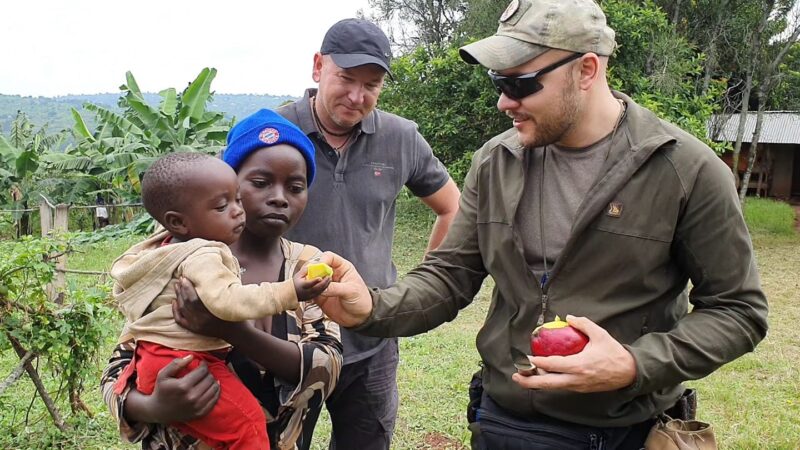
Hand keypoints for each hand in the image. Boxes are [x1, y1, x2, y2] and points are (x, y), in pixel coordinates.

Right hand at [130, 355, 219, 422]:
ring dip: (213, 380)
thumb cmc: (161, 390)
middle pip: (209, 379)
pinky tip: (212, 386)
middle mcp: (192, 397)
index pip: (202, 371)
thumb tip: (192, 356)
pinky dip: (216, 391)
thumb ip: (176, 363)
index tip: (201, 363)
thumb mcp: (163, 374)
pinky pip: (215, 399)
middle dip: (207, 372)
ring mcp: (197, 406)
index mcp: (183, 386)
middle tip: (203, 371)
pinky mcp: (201, 413)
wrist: (159, 411)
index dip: (203, 364)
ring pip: (214, 388)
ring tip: (207, 378)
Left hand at [173, 277, 245, 341]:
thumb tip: (207, 279)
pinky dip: (175, 310)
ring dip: (178, 296)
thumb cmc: (235, 314)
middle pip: (187, 303)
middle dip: (182, 289)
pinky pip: (180, 319)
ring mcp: (196, 325)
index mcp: (211, 313)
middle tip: (180, 278)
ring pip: (183, 309)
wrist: (236, 332)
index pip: (194, 299)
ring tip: (177, 286)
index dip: (187, 287)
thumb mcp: (229, 302)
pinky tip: (174, 301)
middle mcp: (201, 320)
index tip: (185, 277)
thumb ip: (218, 293)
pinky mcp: (194, 329)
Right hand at [293, 265, 331, 301]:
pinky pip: (320, 293)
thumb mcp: (298, 275)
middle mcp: (307, 292)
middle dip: (324, 282)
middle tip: (328, 276)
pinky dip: (324, 288)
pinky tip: (327, 283)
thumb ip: (305, 270)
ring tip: (329, 278)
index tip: (320, 278)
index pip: (309, 284)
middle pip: (317, 288)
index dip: (314, 281)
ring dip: (325, 285)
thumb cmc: (295, 283)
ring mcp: (310, 296)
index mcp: (302, 285)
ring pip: (320, 291)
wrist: (292, 294)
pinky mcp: (313, 298)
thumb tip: (312, 265)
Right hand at [314, 251, 372, 327]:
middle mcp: (333, 275)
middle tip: (313, 279)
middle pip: (318, 267)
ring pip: (312, 279)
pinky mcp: (320, 296)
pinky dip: (308, 292)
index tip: (319, 267)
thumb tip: (322, 287)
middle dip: (313, 271)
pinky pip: (310, 291)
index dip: (323, 260)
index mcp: (342, 268)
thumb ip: (336, 288)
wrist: (360, 317)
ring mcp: (325, 285)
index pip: (329, 257)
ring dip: (309, 282)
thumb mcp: (351, 291)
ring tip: (312, 288)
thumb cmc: (361, 300)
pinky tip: (310, 295)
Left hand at [511, 315, 636, 392]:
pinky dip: (549, 382)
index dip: (537, 362)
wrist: (629, 373)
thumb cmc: (614, 353)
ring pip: (553, 387)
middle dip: (529, 381)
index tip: (526, 357)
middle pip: (547, 383)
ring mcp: (577, 386)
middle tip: (516, 376)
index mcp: (579, 365)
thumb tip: (568, 318)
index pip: (552, 365)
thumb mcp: (600, 334)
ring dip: (538, 382)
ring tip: (524, 376)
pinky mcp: (580, 389)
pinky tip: (542, 375)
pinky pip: (561, 386)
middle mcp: (575, 379)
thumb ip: (583, 324)